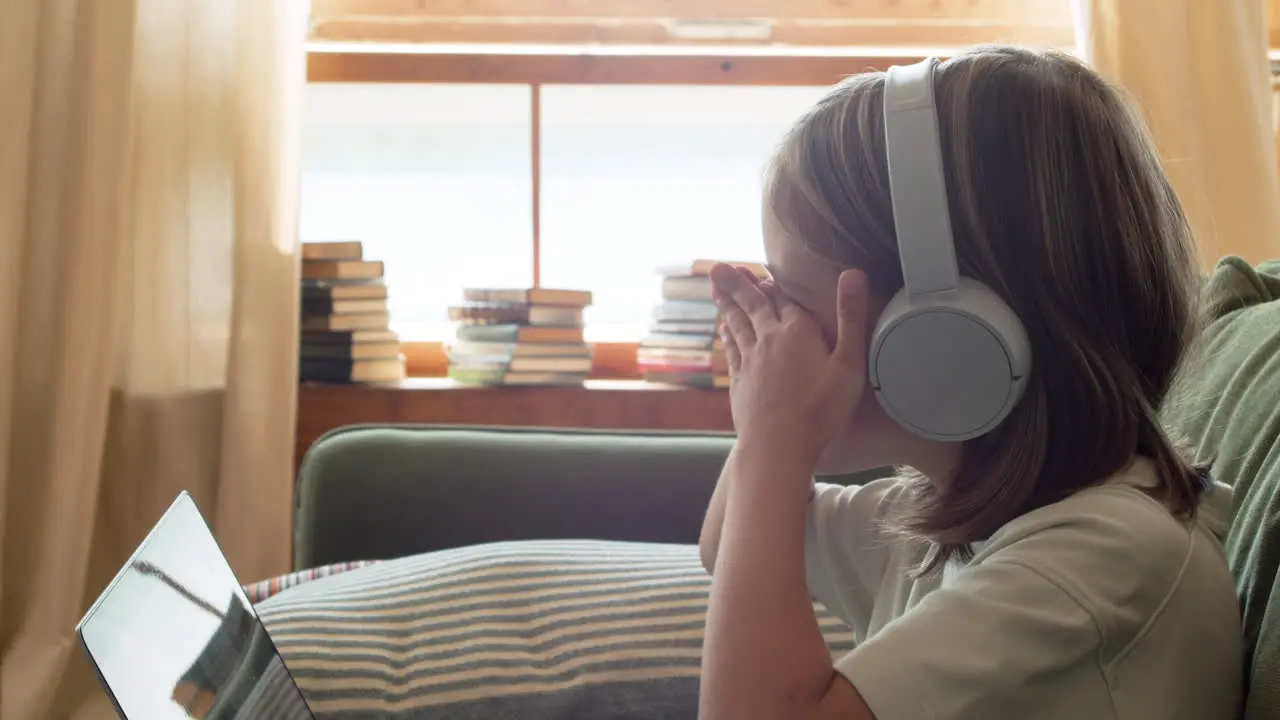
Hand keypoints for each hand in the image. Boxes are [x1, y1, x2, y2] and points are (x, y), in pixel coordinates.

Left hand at [710, 263, 869, 461]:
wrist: (779, 445)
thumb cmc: (821, 409)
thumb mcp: (849, 363)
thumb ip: (851, 317)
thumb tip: (853, 273)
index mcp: (798, 331)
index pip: (783, 298)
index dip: (773, 283)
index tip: (762, 270)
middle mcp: (769, 339)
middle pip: (753, 305)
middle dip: (738, 284)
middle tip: (720, 267)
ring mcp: (751, 359)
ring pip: (737, 323)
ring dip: (728, 304)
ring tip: (716, 287)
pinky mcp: (740, 380)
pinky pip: (731, 348)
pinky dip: (727, 334)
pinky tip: (723, 328)